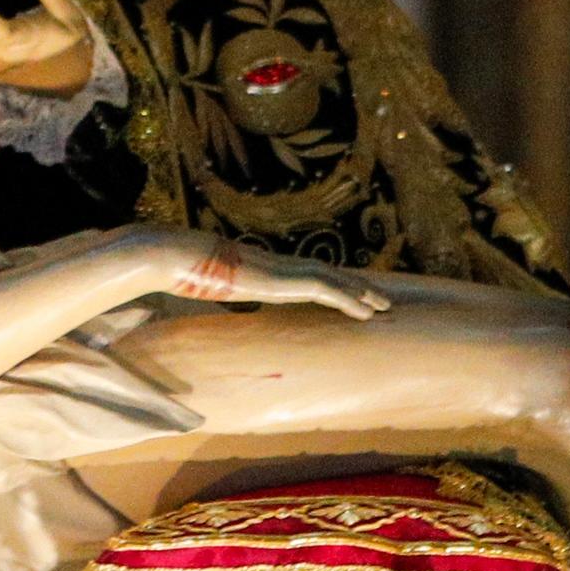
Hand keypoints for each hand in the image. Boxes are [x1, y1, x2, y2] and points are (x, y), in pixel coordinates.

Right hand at [154, 241, 386, 317]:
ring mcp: (286, 271)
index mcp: (270, 269)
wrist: (184, 258)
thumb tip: (229, 309)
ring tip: (385, 307)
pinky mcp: (286, 281)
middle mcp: (284, 266)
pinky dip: (350, 300)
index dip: (336, 285)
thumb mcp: (217, 291)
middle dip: (359, 287)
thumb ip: (231, 297)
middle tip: (384, 301)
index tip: (353, 296)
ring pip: (335, 280)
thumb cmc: (193, 273)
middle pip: (331, 274)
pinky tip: (367, 313)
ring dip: (362, 294)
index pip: (311, 276)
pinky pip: (327, 291)